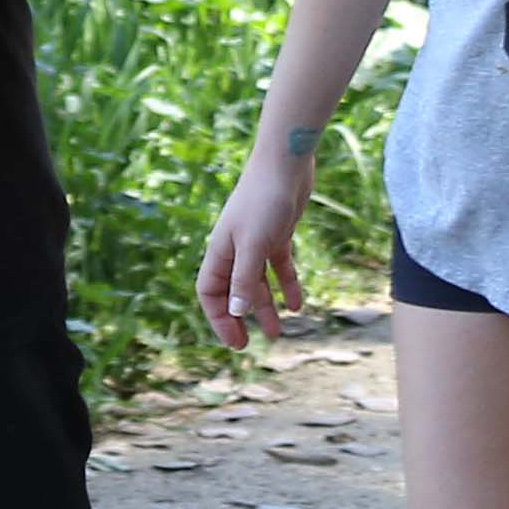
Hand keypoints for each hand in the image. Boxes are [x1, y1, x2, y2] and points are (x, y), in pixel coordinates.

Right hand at [197, 146, 317, 347]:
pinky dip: (288, 285)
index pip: (210, 293)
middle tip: (249, 346)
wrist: (287, 162)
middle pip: (233, 292)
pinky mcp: (278, 234)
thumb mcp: (255, 244)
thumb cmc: (265, 199)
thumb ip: (245, 278)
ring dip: (267, 308)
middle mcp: (235, 249)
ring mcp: (257, 242)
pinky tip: (298, 305)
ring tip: (280, 332)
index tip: (235, 341)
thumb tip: (238, 312)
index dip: (219, 318)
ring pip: (258, 283)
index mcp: (220, 251)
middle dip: (240, 319)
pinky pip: (280, 267)